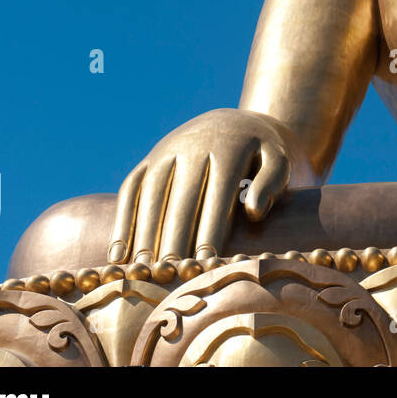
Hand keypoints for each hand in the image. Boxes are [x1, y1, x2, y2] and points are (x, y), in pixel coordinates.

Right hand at [108, 108, 312, 263]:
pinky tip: (117, 256)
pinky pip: (130, 190)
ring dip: (145, 234)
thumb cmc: (262, 155)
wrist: (237, 123)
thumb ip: (272, 182)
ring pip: (150, 195)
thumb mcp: (279, 160)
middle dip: (175, 238)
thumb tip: (253, 212)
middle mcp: (193, 145)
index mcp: (228, 147)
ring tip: (144, 271)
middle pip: (180, 198)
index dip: (211, 230)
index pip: (218, 195)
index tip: (206, 264)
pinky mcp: (149, 159)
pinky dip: (122, 222)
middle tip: (171, 274)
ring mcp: (166, 150)